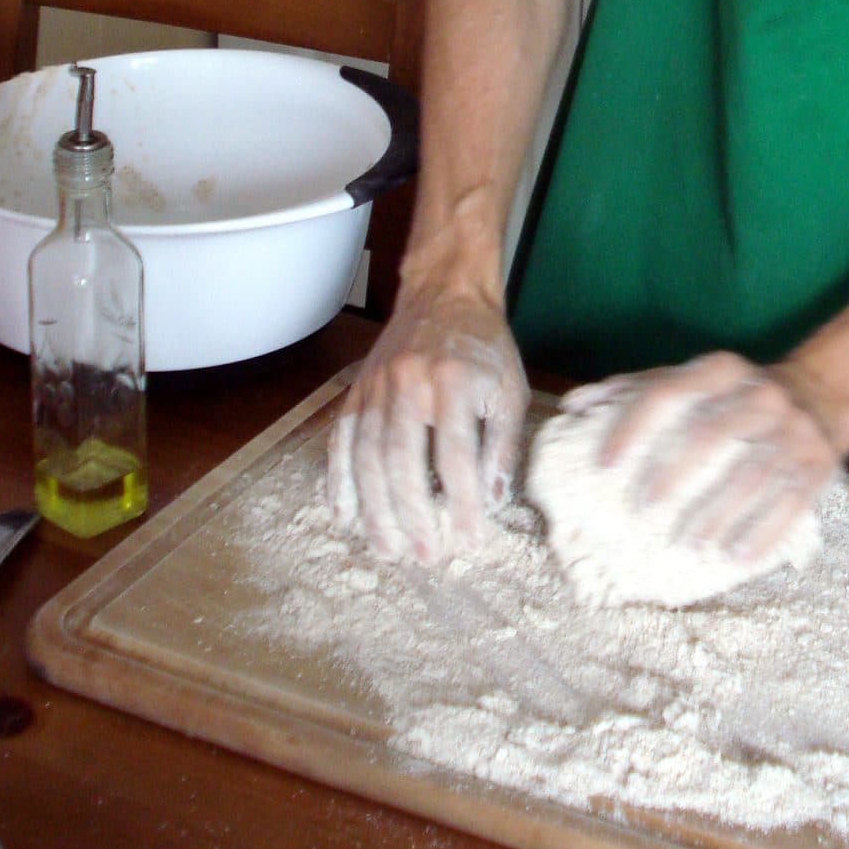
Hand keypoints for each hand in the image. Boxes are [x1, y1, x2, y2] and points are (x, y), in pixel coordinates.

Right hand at [327, 284, 527, 566]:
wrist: (444, 292)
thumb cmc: (484, 346)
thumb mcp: (510, 390)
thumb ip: (501, 446)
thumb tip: (491, 503)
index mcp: (453, 382)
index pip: (454, 455)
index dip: (461, 503)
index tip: (470, 541)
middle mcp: (409, 384)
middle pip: (401, 460)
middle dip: (412, 515)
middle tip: (425, 555)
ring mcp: (376, 386)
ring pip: (365, 455)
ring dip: (373, 508)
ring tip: (386, 548)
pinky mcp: (357, 389)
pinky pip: (341, 439)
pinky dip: (338, 479)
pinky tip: (344, 514)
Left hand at [563, 351, 841, 568]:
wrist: (822, 394)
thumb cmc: (736, 395)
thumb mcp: (695, 380)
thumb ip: (637, 389)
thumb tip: (574, 405)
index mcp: (721, 369)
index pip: (669, 392)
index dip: (633, 427)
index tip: (603, 465)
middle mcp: (760, 393)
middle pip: (710, 434)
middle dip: (672, 476)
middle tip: (640, 510)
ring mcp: (793, 430)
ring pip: (750, 475)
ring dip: (715, 514)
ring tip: (686, 544)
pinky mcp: (817, 465)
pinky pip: (789, 503)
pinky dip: (760, 533)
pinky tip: (733, 556)